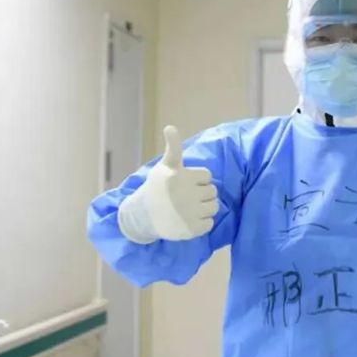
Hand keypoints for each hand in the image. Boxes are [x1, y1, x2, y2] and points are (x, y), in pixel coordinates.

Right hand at [117, 126, 218, 242]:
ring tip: (188, 208)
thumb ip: (173, 148)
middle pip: (213, 191)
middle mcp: (186, 194)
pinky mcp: (192, 229)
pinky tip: (188, 220)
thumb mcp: (164, 166)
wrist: (142, 217)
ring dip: (205, 208)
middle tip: (186, 197)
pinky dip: (202, 223)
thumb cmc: (157, 188)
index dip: (197, 180)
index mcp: (180, 176)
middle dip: (202, 193)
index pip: (207, 176)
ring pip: (214, 207)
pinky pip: (210, 223)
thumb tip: (170, 127)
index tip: (184, 183)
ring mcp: (190, 213)